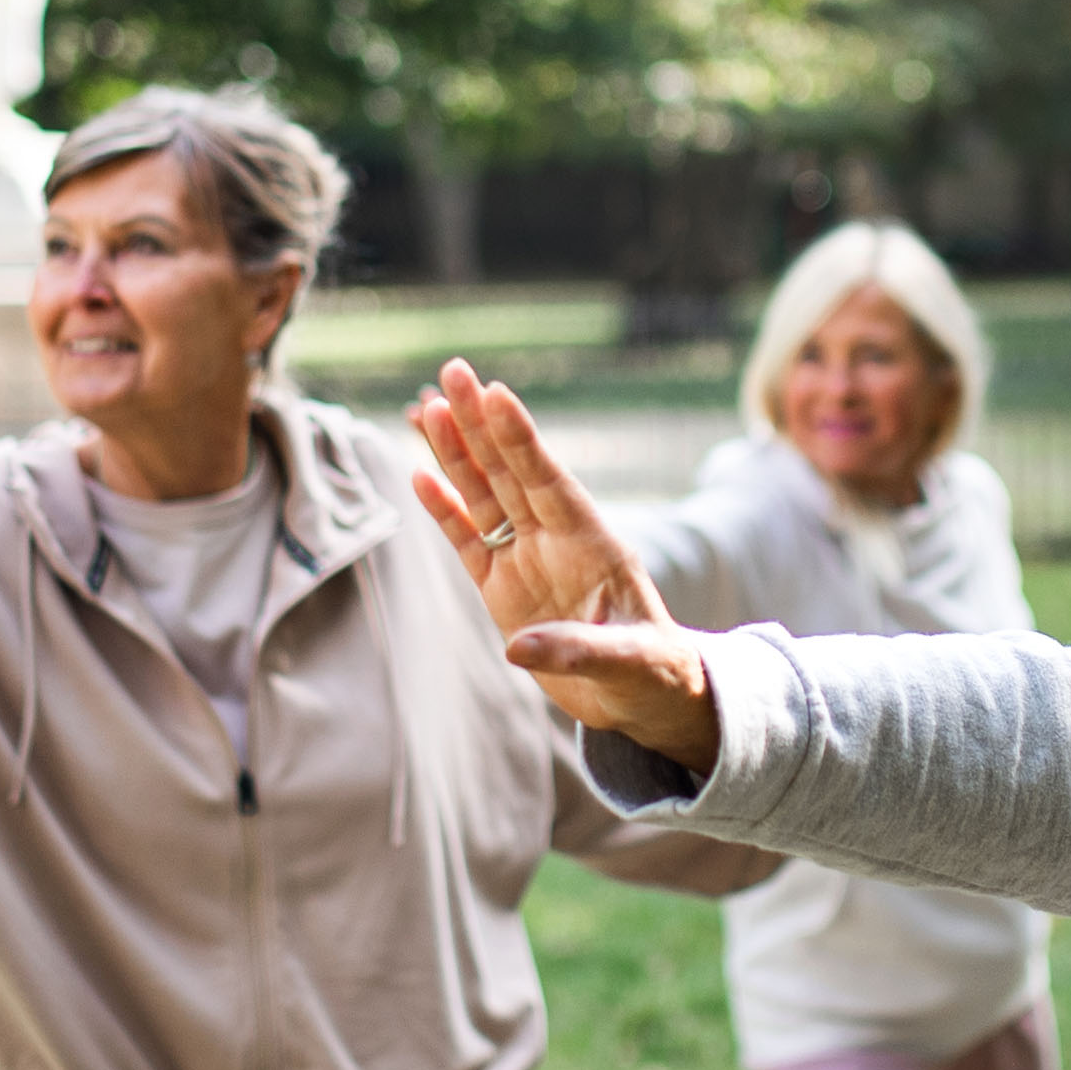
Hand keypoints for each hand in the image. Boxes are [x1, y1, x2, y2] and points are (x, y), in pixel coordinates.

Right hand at [407, 360, 721, 767]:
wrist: (642, 699)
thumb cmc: (651, 673)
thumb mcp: (629, 663)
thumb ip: (578, 650)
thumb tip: (519, 649)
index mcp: (592, 543)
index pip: (549, 480)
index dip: (521, 439)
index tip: (496, 394)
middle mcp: (555, 540)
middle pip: (510, 471)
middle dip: (480, 422)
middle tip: (454, 370)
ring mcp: (526, 559)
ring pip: (484, 495)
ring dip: (456, 453)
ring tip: (427, 408)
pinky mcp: (503, 589)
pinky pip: (468, 541)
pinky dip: (444, 510)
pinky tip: (420, 474)